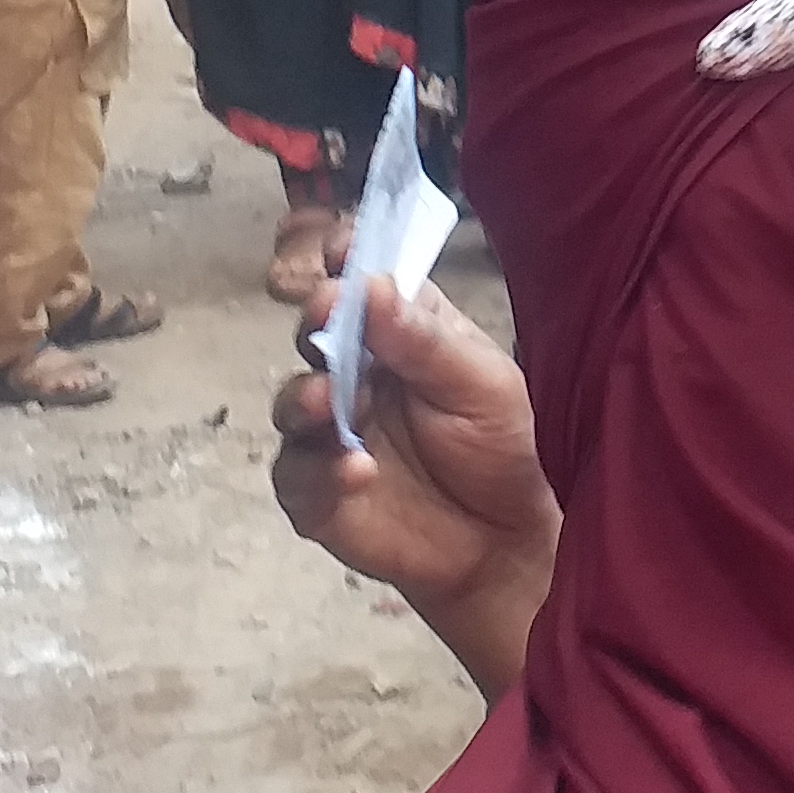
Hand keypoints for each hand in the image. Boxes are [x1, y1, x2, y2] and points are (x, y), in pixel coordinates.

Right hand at [271, 272, 557, 699]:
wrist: (502, 541)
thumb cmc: (499, 447)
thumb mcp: (481, 385)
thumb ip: (425, 341)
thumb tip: (374, 285)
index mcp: (401, 333)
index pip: (365, 283)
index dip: (347, 262)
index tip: (342, 251)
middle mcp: (357, 373)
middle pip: (316, 334)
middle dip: (316, 322)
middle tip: (325, 318)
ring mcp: (330, 432)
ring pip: (291, 403)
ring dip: (303, 398)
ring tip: (325, 402)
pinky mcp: (317, 492)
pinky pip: (297, 475)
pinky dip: (319, 471)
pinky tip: (356, 471)